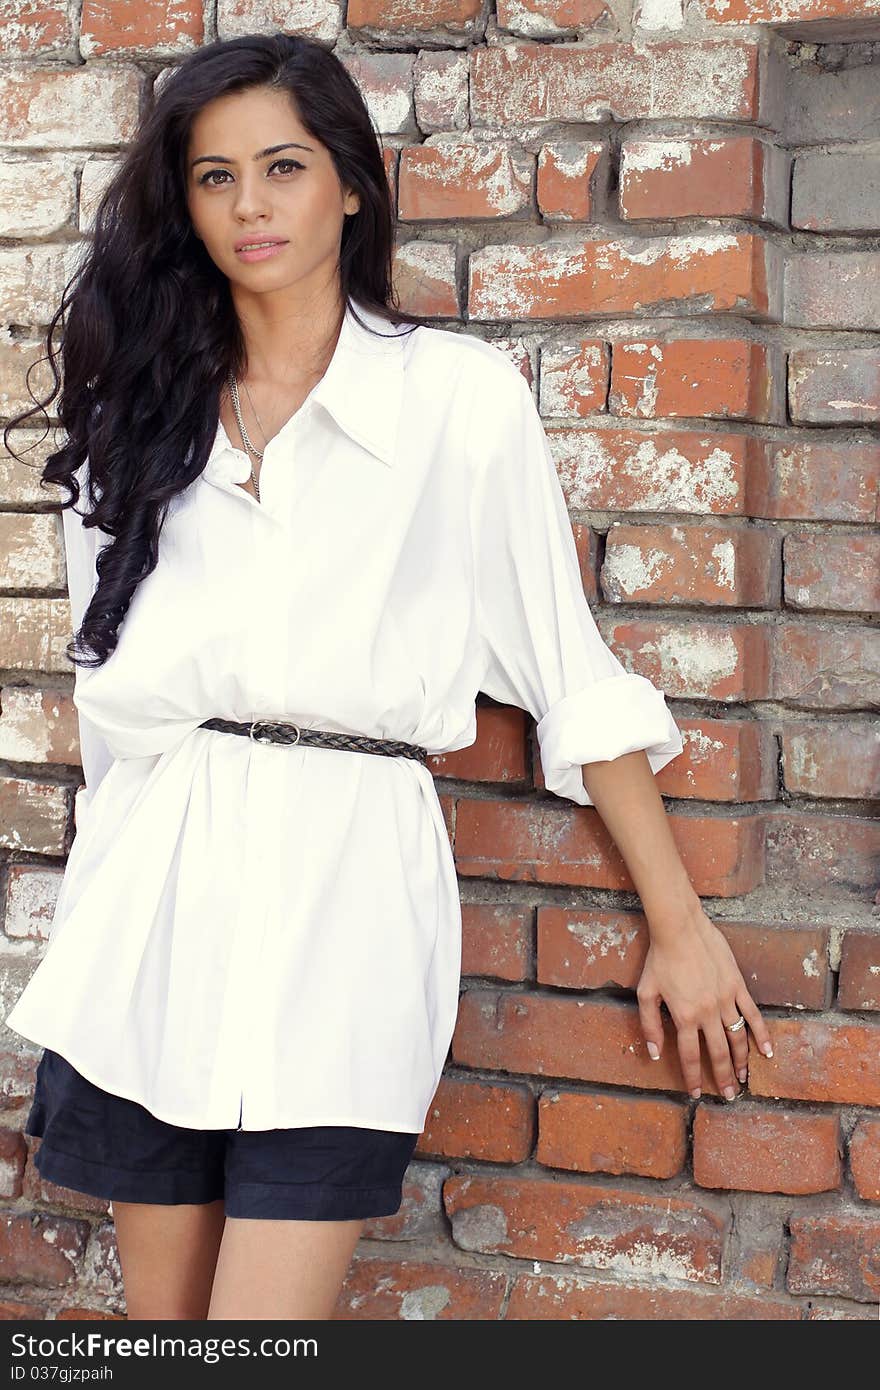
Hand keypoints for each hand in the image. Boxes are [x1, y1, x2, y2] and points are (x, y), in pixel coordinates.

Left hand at [635, 906, 773, 1099]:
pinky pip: (753, 1015)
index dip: (693, 1077)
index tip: (697, 1093)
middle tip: (729, 1095)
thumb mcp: (645, 992)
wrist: (680, 929)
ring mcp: (725, 1000)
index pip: (689, 1055)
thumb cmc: (660, 960)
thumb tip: (655, 1054)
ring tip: (744, 1077)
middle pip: (717, 1053)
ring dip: (742, 1061)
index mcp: (684, 1016)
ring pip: (738, 1038)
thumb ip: (650, 1025)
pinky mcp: (738, 987)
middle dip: (723, 1077)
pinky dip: (761, 1034)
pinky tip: (767, 1051)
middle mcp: (707, 1013)